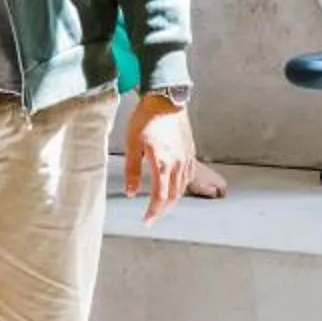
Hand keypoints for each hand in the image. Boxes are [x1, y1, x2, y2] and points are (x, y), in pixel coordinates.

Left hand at [122, 94, 196, 222]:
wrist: (166, 99)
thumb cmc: (146, 119)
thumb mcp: (132, 145)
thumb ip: (132, 171)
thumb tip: (131, 193)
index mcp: (163, 164)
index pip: (160, 197)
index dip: (154, 212)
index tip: (147, 221)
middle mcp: (178, 164)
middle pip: (173, 196)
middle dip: (163, 210)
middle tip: (153, 217)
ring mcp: (186, 158)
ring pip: (183, 188)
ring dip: (173, 200)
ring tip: (162, 206)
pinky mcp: (190, 151)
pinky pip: (189, 176)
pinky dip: (182, 187)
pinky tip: (176, 188)